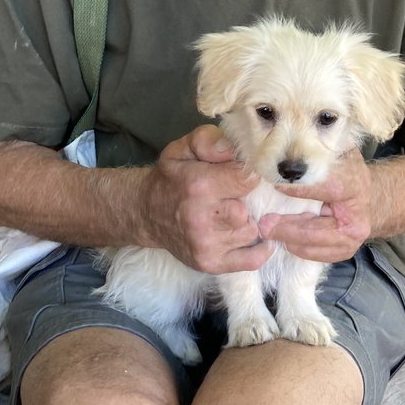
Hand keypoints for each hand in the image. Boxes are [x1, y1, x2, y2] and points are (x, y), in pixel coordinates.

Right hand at [138, 125, 273, 273]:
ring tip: (232, 214)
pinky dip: (258, 250)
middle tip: (236, 197)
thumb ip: (208, 140)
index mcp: (200, 186)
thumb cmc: (171, 178)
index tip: (245, 175)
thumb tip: (233, 150)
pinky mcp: (210, 264)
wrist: (146, 213)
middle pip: (251, 210)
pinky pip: (251, 260)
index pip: (248, 179)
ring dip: (248, 222)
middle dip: (248, 201)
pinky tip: (248, 235)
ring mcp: (207, 245)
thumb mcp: (182, 149)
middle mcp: (203, 219)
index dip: (251, 175)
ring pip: (253, 232)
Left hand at [257, 148, 373, 263]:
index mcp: (354, 185)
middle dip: (287, 227)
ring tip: (267, 231)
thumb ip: (320, 147)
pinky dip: (297, 248)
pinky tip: (283, 239)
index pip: (327, 189)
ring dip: (288, 239)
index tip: (277, 186)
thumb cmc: (347, 171)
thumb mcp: (338, 152)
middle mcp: (357, 216)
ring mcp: (353, 237)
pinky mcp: (346, 251)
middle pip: (317, 229)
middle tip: (263, 224)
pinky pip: (317, 255)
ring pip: (315, 245)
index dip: (301, 190)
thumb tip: (297, 132)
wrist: (371, 198)